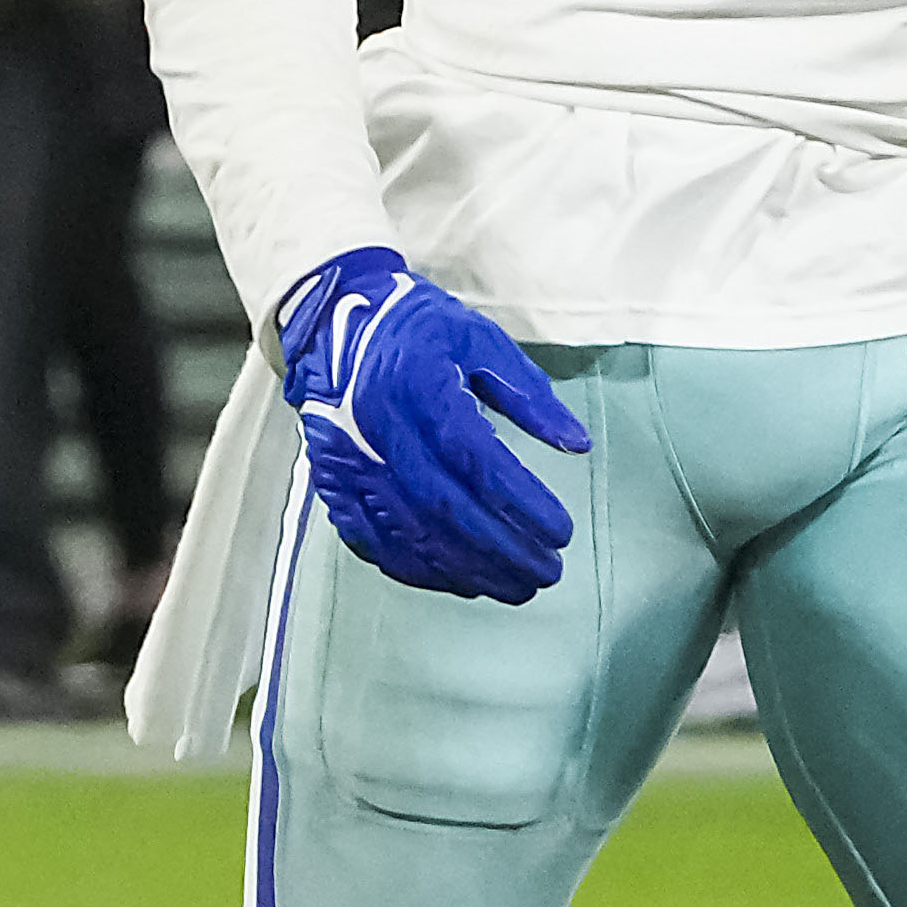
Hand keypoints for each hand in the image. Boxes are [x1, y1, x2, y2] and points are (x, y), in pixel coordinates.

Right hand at [277, 247, 587, 598]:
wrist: (330, 320)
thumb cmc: (413, 327)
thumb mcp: (479, 340)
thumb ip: (529, 393)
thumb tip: (576, 444)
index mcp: (417, 386)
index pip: (476, 460)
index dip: (520, 503)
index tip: (560, 531)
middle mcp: (376, 428)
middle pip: (444, 508)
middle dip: (501, 550)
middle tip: (546, 572)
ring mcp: (348, 460)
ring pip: (409, 533)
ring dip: (466, 569)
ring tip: (514, 586)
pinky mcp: (332, 481)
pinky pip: (371, 540)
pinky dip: (416, 568)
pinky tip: (456, 581)